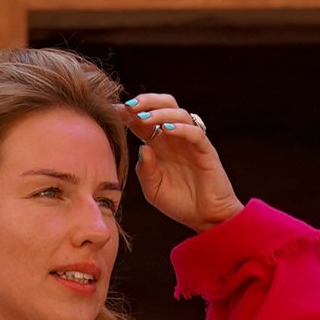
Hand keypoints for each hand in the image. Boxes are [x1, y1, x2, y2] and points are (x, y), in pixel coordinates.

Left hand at [122, 92, 239, 232]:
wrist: (205, 218)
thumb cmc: (179, 202)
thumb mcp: (153, 189)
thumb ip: (145, 171)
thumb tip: (142, 148)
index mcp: (159, 144)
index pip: (144, 119)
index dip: (129, 112)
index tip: (113, 110)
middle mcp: (174, 138)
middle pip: (164, 104)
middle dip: (146, 101)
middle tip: (129, 106)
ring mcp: (191, 142)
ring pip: (180, 113)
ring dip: (160, 112)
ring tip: (144, 118)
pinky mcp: (206, 151)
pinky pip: (195, 133)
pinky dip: (181, 128)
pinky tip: (166, 130)